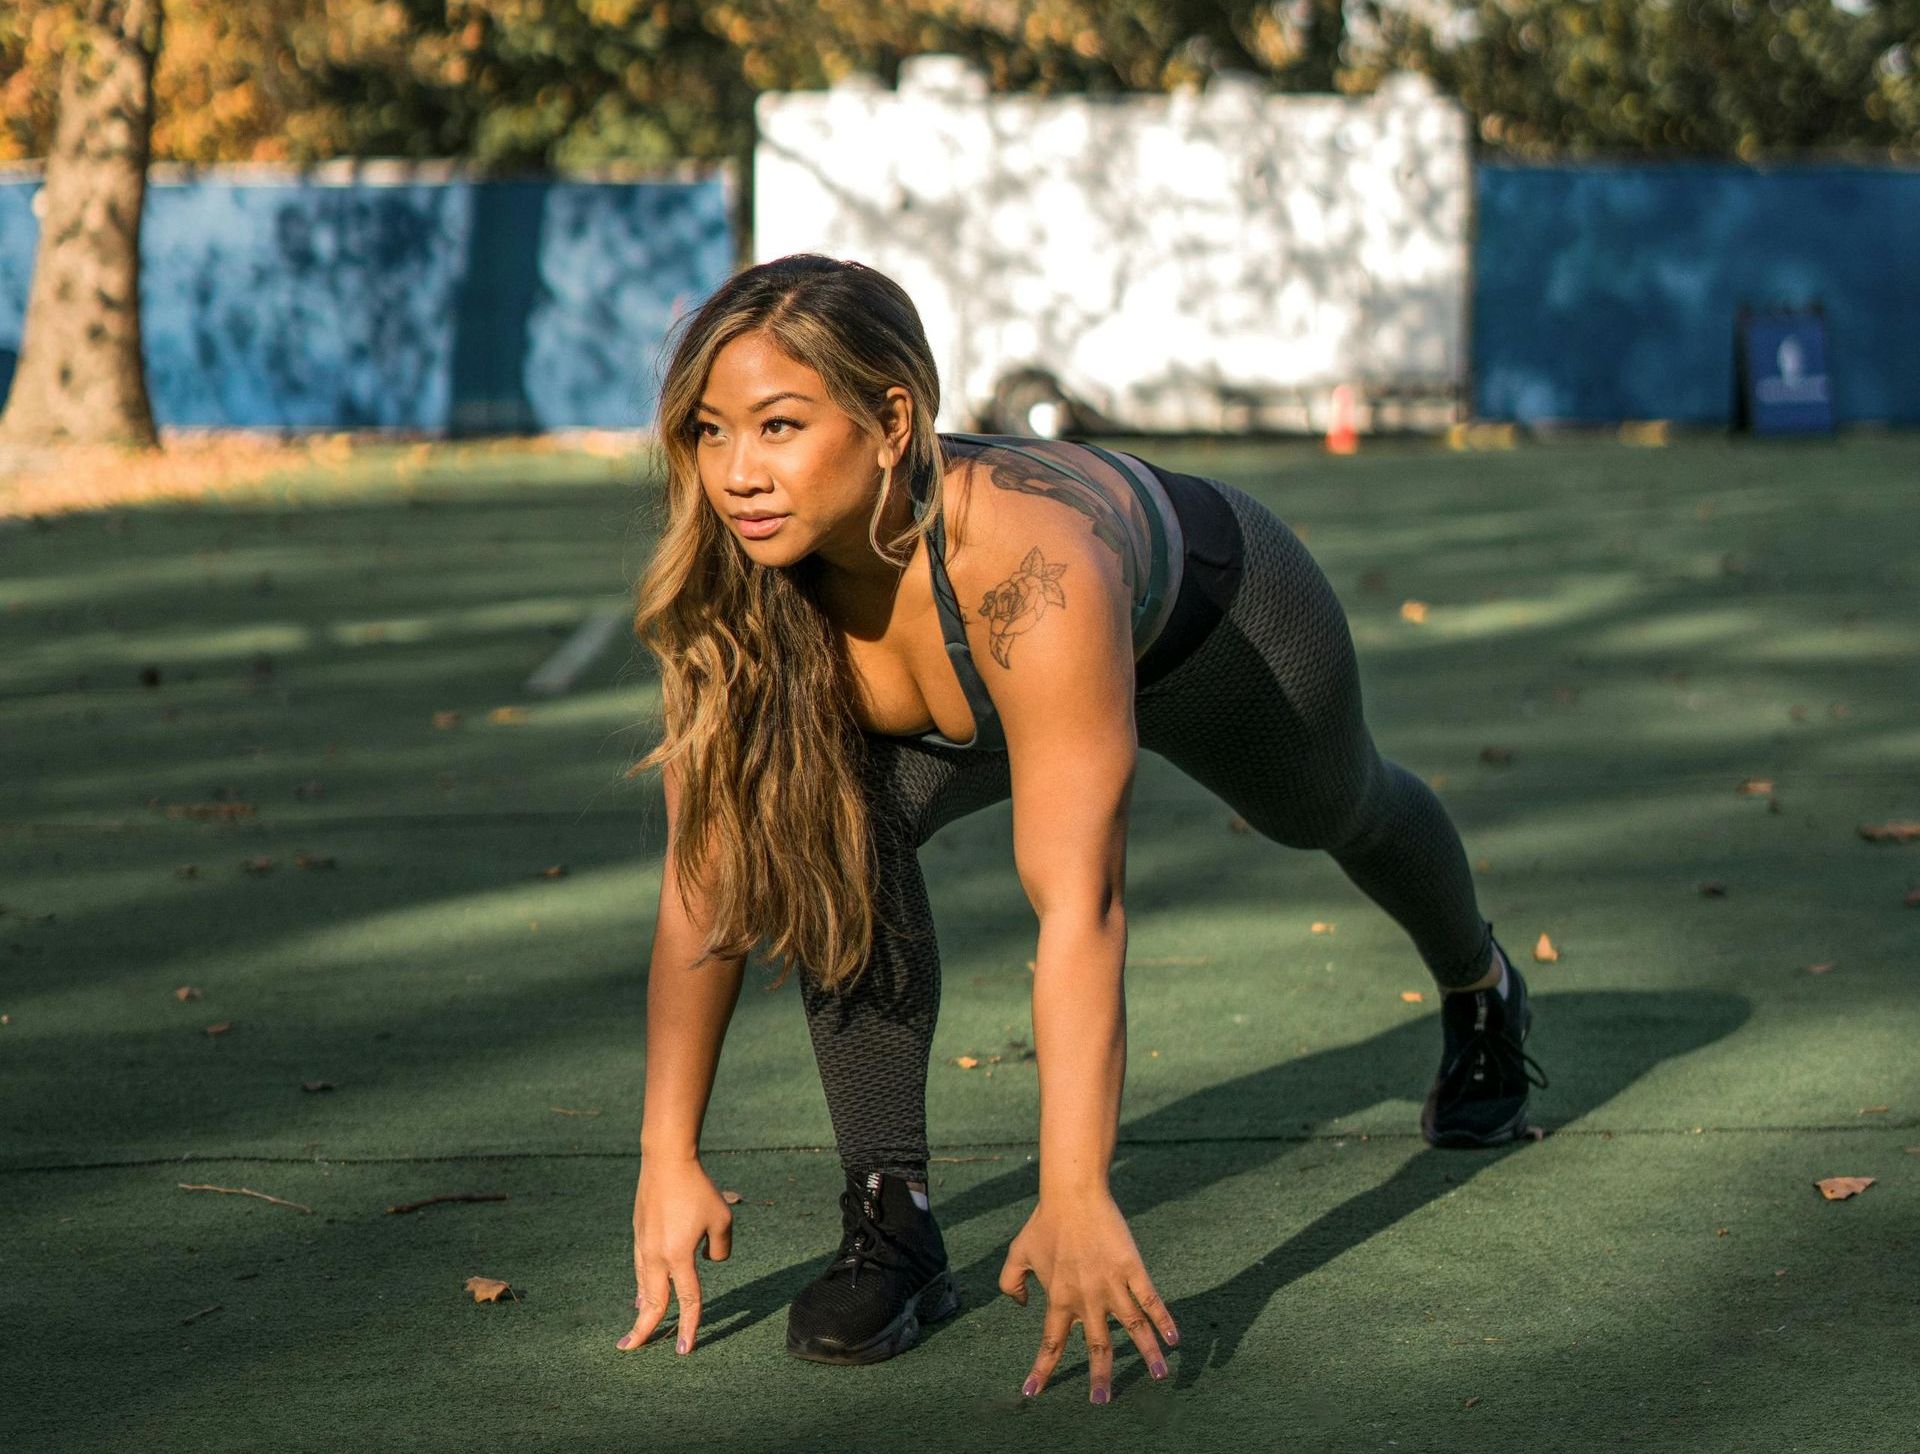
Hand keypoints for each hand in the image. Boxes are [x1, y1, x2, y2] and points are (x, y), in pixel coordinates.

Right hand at [618, 1154, 732, 1354]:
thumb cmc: (698, 1188)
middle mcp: (657, 1255)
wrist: (666, 1160)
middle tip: (630, 1348)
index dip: (688, 1326)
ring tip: (636, 1326)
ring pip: (642, 1285)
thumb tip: (708, 1262)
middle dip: (642, 1328)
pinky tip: (640, 1290)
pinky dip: (640, 1284)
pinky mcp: (639, 1233)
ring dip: (640, 1307)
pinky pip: (640, 1268)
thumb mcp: (722, 1220)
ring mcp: (644, 1244)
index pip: (687, 1300)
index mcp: (679, 1256)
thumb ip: (720, 1250)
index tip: (684, 1349)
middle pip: (651, 1301)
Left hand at [997, 1187, 1178, 1402]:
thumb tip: (1022, 1305)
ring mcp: (1112, 1284)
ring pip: (1133, 1328)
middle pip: (1098, 1345)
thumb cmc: (1045, 1222)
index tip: (1032, 1392)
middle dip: (1101, 1376)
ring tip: (1160, 1376)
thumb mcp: (1018, 1252)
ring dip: (1147, 1354)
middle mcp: (1087, 1298)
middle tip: (1103, 1400)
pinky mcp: (1132, 1268)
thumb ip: (1011, 1282)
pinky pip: (1151, 1300)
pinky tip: (1175, 1339)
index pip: (1051, 1342)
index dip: (1042, 1369)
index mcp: (1059, 1298)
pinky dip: (1164, 1320)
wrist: (1073, 1194)